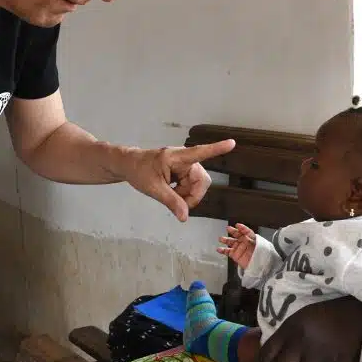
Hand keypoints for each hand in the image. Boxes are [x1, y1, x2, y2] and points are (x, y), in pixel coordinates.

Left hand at [121, 140, 235, 220]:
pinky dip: (184, 193)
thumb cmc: (139, 171)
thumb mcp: (153, 189)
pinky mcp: (184, 171)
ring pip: (197, 185)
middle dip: (192, 195)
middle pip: (201, 180)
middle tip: (177, 204)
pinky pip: (192, 186)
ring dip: (187, 195)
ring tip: (170, 195)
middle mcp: (185, 159)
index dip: (216, 149)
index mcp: (176, 157)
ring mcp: (185, 165)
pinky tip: (172, 192)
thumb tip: (185, 218)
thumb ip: (171, 202)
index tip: (232, 143)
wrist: (130, 166)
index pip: (199, 152)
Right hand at [217, 223, 256, 267]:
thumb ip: (250, 240)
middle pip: (237, 235)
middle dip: (232, 231)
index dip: (242, 228)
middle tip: (228, 228)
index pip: (246, 231)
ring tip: (221, 239)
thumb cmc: (260, 254)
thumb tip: (244, 235)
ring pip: (230, 242)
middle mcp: (244, 242)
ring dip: (225, 240)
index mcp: (250, 238)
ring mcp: (239, 248)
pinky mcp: (235, 255)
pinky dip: (222, 250)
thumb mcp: (257, 245)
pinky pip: (227, 251)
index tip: (237, 225)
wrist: (258, 266)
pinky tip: (219, 249)